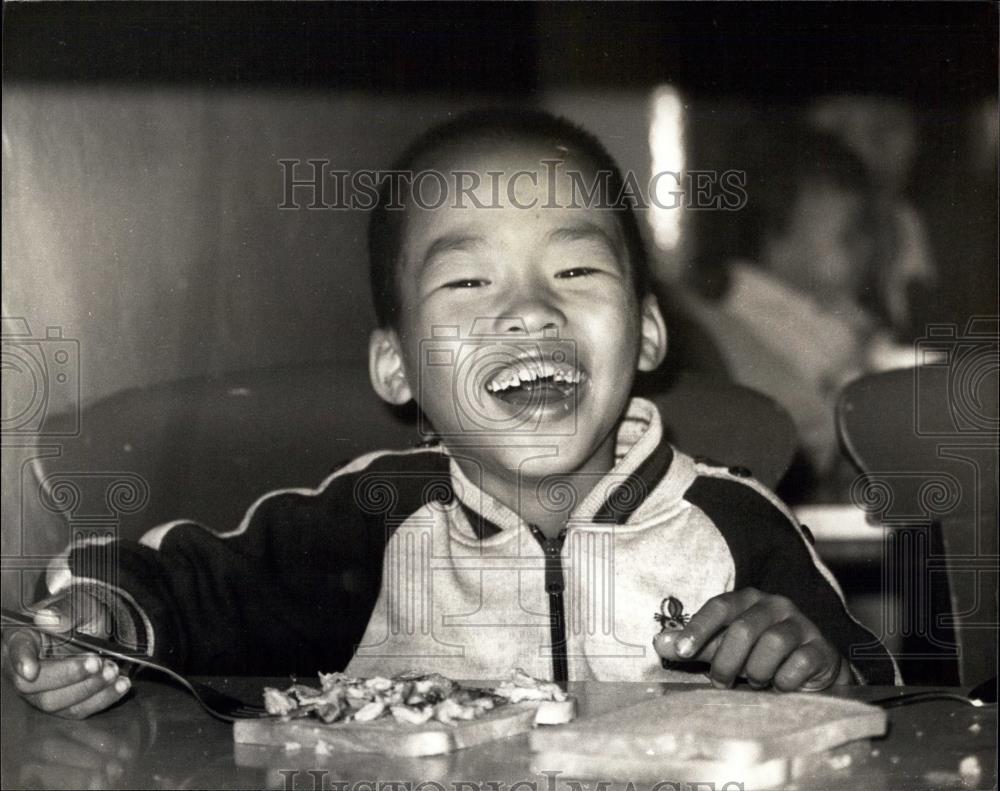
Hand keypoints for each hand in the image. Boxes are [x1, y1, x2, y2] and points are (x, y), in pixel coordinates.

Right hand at [2, 593, 130, 717]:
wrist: (95, 627)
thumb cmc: (80, 612)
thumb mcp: (78, 602)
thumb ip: (65, 610)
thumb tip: (47, 618)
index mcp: (22, 638)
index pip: (16, 650)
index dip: (21, 661)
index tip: (31, 670)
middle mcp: (24, 669)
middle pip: (32, 685)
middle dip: (68, 676)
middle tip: (98, 662)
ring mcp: (40, 691)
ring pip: (55, 702)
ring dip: (88, 689)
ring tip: (113, 671)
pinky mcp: (62, 704)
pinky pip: (77, 710)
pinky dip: (102, 699)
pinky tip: (120, 685)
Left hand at [652, 588, 851, 691]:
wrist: (811, 674)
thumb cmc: (758, 657)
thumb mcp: (723, 650)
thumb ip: (694, 646)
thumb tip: (659, 643)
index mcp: (746, 600)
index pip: (718, 607)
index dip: (698, 628)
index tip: (681, 652)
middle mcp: (774, 605)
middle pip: (743, 629)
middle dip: (727, 662)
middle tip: (722, 682)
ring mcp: (801, 624)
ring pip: (772, 645)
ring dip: (757, 672)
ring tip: (756, 681)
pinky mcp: (821, 648)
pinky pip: (798, 664)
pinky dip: (784, 681)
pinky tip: (780, 686)